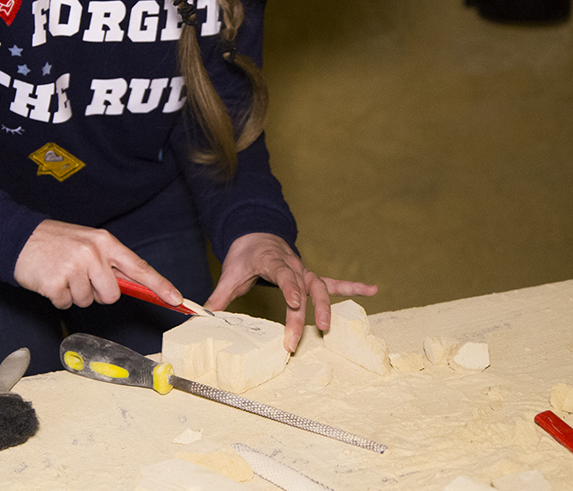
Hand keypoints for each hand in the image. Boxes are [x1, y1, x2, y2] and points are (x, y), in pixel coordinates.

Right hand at [14, 219, 182, 309]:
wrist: (19, 238)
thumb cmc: (57, 242)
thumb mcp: (88, 243)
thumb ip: (110, 262)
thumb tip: (133, 285)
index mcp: (105, 242)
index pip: (138, 267)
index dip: (159, 285)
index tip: (176, 299)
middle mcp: (92, 253)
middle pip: (112, 294)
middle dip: (98, 293)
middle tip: (80, 277)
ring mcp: (74, 267)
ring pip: (88, 301)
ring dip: (75, 294)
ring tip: (63, 274)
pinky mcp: (55, 282)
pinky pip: (66, 304)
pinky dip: (59, 298)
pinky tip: (51, 280)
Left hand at [204, 233, 377, 352]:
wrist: (257, 234)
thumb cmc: (245, 255)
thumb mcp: (231, 272)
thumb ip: (219, 295)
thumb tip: (200, 314)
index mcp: (271, 260)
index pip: (282, 274)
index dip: (289, 288)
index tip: (293, 303)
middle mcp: (292, 265)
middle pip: (301, 289)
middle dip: (301, 313)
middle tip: (297, 339)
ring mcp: (304, 270)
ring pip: (319, 287)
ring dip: (326, 306)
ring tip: (329, 326)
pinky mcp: (311, 277)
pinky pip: (334, 283)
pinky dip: (353, 286)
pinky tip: (373, 289)